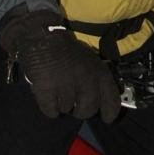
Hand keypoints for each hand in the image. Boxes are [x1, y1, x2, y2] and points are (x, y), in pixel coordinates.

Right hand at [0, 8, 121, 121]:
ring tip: (57, 91)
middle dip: (80, 110)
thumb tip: (100, 102)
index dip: (109, 112)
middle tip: (73, 104)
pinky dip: (49, 107)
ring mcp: (66, 85)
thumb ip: (96, 80)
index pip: (111, 99)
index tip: (107, 118)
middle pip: (88, 110)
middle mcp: (86, 80)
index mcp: (99, 72)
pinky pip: (51, 111)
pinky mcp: (47, 90)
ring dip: (62, 105)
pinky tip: (47, 96)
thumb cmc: (65, 50)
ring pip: (67, 110)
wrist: (41, 36)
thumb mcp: (89, 61)